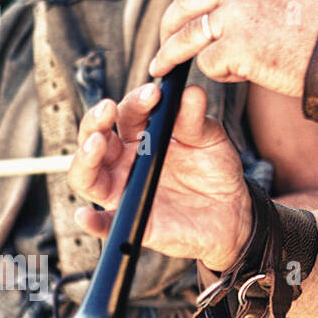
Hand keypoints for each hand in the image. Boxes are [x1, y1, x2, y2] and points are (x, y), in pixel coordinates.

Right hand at [69, 82, 252, 271]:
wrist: (232, 209)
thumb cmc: (215, 170)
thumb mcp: (210, 140)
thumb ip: (196, 119)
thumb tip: (191, 92)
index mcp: (141, 137)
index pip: (126, 114)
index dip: (136, 102)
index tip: (153, 92)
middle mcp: (125, 162)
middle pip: (94, 139)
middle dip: (96, 122)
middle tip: (108, 108)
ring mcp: (124, 191)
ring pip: (87, 176)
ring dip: (85, 159)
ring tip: (96, 143)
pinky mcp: (132, 220)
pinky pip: (104, 225)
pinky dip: (91, 221)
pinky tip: (86, 216)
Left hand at [149, 0, 317, 97]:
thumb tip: (211, 11)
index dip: (184, 3)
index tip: (177, 19)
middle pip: (184, 4)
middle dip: (167, 27)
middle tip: (162, 46)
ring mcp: (237, 14)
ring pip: (186, 35)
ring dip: (172, 54)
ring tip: (164, 68)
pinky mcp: (237, 46)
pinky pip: (208, 63)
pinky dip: (219, 73)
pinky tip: (240, 74)